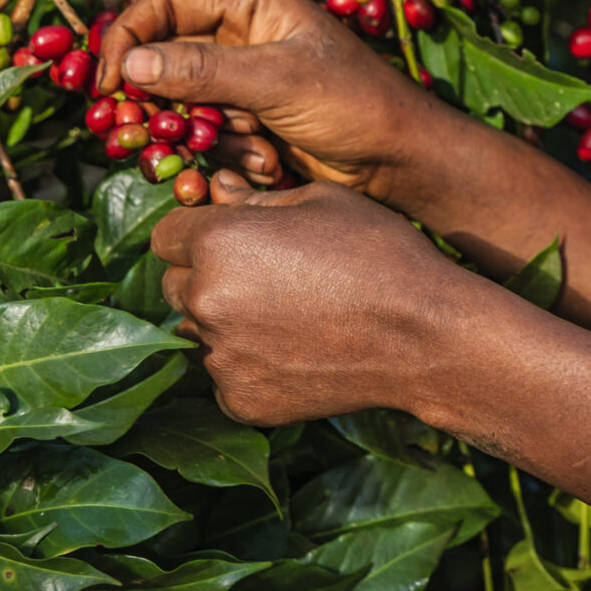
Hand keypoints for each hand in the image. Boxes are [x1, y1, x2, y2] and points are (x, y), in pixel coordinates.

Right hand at [100, 0, 459, 202]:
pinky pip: (206, 135)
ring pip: (180, 105)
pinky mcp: (247, 120)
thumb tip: (131, 65)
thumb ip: (204, 72)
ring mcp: (243, 80)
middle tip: (151, 133)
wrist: (398, 158)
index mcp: (251, 4)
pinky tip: (266, 165)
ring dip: (204, 135)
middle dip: (160, 101)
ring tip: (254, 148)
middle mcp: (241, 35)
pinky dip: (225, 154)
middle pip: (162, 58)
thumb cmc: (353, 103)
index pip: (164, 5)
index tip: (106, 85)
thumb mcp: (279, 81)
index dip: (127, 38)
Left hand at [154, 172, 468, 425]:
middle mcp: (205, 300)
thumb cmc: (378, 253)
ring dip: (225, 321)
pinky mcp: (239, 399)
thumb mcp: (322, 201)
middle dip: (206, 276)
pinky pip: (225, 374)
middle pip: (173, 284)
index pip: (167, 234)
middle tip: (264, 276)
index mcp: (218, 241)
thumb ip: (257, 198)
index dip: (196, 232)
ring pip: (199, 331)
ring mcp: (220, 356)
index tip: (229, 237)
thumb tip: (217, 192)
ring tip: (287, 314)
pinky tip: (296, 349)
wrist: (422, 335)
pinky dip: (249, 363)